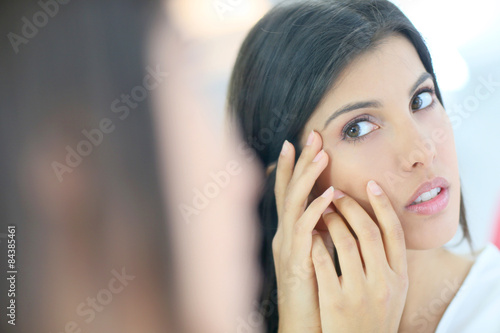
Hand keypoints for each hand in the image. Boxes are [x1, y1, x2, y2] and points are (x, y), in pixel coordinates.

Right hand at [272, 130, 332, 332]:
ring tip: (321, 156)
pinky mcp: (296, 261)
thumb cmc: (313, 288)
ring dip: (307, 179)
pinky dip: (315, 211)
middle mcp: (284, 233)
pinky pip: (304, 231)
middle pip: (288, 190)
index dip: (293, 165)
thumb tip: (331, 209)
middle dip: (299, 161)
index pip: (289, 190)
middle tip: (311, 135)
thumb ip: (319, 230)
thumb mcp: (316, 253)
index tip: (300, 141)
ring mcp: (287, 246)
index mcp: (290, 230)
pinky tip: (328, 196)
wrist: (303, 322)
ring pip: (293, 204)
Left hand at [312, 179, 408, 332]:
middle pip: (368, 232)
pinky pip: (323, 262)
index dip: (383, 205)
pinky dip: (315, 243)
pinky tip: (310, 234)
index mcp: (400, 278)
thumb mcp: (392, 292)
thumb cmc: (374, 318)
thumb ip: (389, 262)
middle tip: (336, 194)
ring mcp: (360, 293)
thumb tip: (381, 226)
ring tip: (323, 211)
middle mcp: (384, 283)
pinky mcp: (336, 301)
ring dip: (331, 221)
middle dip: (350, 207)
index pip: (395, 232)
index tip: (370, 183)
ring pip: (345, 242)